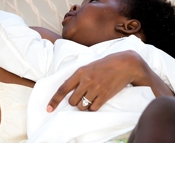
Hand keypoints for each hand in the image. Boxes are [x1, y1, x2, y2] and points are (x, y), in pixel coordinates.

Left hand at [48, 50, 172, 111]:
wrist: (126, 64)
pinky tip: (97, 101)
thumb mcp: (88, 67)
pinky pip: (93, 108)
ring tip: (91, 98)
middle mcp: (86, 81)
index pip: (63, 89)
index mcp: (79, 72)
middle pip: (72, 101)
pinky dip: (93, 107)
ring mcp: (96, 89)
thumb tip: (68, 89)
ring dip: (84, 105)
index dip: (54, 100)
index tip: (48, 109)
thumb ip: (78, 77)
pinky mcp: (105, 95)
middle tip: (82, 97)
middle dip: (75, 102)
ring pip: (82, 106)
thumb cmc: (106, 65)